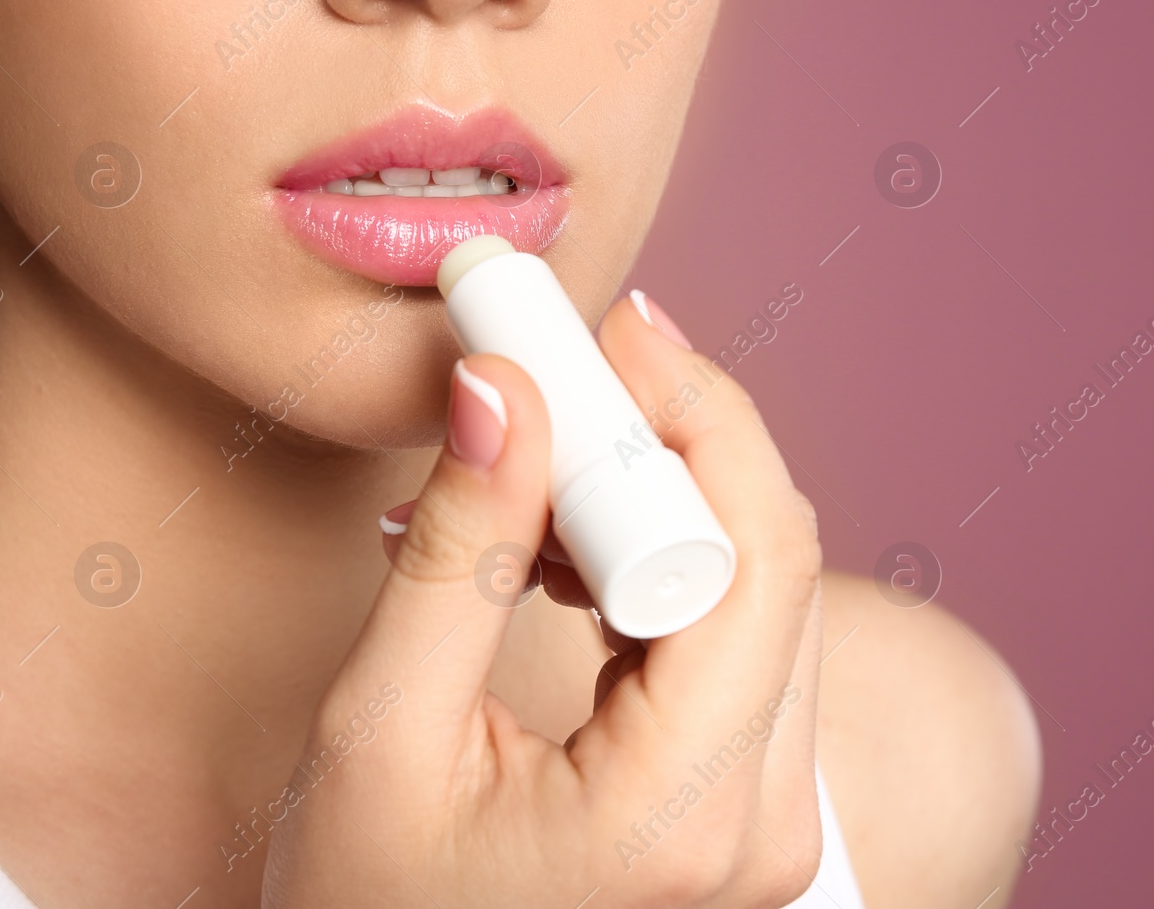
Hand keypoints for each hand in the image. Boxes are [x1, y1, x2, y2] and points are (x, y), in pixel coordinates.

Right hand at [262, 292, 825, 907]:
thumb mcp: (381, 738)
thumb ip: (458, 556)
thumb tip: (506, 390)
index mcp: (688, 813)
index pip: (754, 553)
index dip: (689, 415)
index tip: (601, 331)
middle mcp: (765, 822)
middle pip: (772, 560)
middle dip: (674, 441)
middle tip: (565, 369)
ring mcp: (766, 822)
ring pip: (759, 592)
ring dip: (661, 502)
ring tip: (538, 471)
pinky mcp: (743, 809)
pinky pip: (735, 643)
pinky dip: (658, 569)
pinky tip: (564, 552)